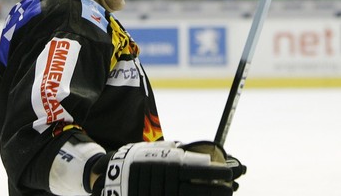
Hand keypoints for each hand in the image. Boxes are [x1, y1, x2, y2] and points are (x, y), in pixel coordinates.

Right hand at [91, 141, 241, 195]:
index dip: (218, 174)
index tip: (228, 174)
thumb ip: (173, 152)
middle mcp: (169, 183)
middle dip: (219, 191)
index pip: (201, 171)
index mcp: (170, 166)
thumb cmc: (136, 161)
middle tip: (230, 190)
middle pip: (201, 190)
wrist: (112, 179)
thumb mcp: (153, 151)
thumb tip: (193, 152)